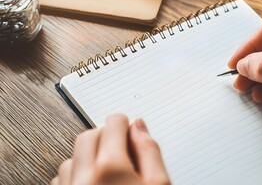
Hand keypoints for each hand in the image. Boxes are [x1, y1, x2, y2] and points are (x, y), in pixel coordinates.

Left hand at [51, 114, 169, 184]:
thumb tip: (138, 126)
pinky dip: (77, 175)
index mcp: (111, 167)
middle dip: (106, 137)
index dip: (124, 124)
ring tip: (109, 173)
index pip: (113, 123)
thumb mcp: (159, 184)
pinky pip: (62, 178)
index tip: (129, 130)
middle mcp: (84, 176)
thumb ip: (150, 151)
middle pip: (89, 135)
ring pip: (73, 157)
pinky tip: (95, 184)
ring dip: (89, 158)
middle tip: (122, 152)